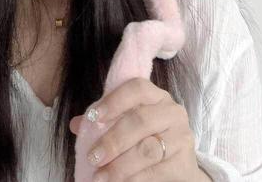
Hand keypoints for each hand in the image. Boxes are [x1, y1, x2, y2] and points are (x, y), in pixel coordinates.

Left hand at [69, 77, 206, 181]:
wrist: (177, 166)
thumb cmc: (144, 138)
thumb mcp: (124, 123)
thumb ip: (102, 121)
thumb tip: (76, 124)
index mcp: (155, 96)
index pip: (136, 88)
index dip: (113, 101)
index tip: (92, 117)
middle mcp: (172, 112)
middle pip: (140, 120)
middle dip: (113, 140)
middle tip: (93, 156)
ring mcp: (182, 137)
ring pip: (148, 149)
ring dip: (120, 165)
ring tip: (100, 176)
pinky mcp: (185, 164)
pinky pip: (157, 172)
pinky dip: (135, 179)